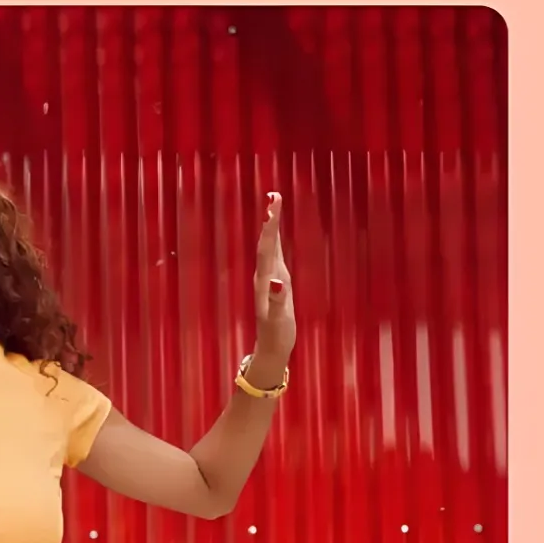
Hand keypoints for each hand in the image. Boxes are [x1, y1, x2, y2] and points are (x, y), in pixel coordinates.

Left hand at [253, 191, 295, 361]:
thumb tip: (277, 281)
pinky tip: (277, 233)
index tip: (273, 204)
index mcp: (265, 281)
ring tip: (274, 205)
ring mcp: (270, 279)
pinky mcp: (276, 283)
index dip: (270, 226)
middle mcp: (265, 276)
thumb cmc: (276, 336)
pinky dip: (276, 240)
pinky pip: (275, 256)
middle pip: (266, 242)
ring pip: (269, 247)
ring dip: (271, 226)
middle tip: (274, 194)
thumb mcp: (278, 320)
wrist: (271, 348)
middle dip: (271, 218)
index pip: (266, 247)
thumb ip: (278, 301)